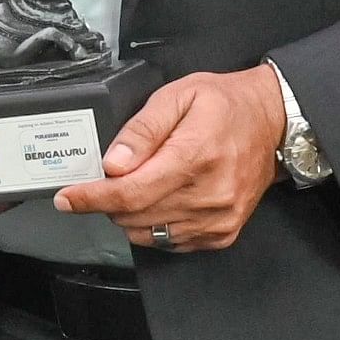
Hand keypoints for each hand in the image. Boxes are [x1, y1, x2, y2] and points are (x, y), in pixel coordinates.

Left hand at [54, 66, 284, 251]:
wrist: (272, 122)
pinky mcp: (223, 233)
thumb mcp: (177, 96)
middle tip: (102, 182)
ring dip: (129, 215)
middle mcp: (210, 195)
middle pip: (135, 216)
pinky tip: (157, 201)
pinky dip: (153, 226)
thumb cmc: (224, 105)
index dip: (92, 198)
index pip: (131, 192)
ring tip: (134, 186)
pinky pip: (172, 243)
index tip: (67, 199)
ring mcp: (219, 219)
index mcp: (195, 157)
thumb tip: (113, 163)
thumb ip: (142, 130)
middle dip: (107, 202)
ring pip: (150, 234)